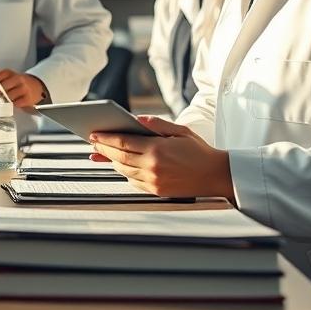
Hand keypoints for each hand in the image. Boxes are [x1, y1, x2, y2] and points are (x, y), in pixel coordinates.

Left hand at [0, 69, 45, 108]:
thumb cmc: (17, 84)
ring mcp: (23, 88)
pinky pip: (15, 104)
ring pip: (7, 97)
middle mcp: (15, 79)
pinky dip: (8, 107)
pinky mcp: (28, 98)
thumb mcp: (6, 80)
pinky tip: (3, 109)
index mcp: (7, 73)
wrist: (37, 86)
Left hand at [88, 115, 234, 199]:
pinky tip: (121, 166)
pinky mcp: (157, 191)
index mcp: (157, 149)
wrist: (217, 175)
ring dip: (112, 161)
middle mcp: (153, 166)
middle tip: (93, 142)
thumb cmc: (199, 151)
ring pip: (124, 170)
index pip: (123, 142)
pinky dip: (125, 173)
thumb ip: (157, 124)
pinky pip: (133, 181)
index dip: (106, 138)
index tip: (94, 133)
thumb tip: (137, 119)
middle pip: (119, 157)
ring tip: (104, 153)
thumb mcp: (180, 131)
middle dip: (103, 148)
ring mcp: (154, 180)